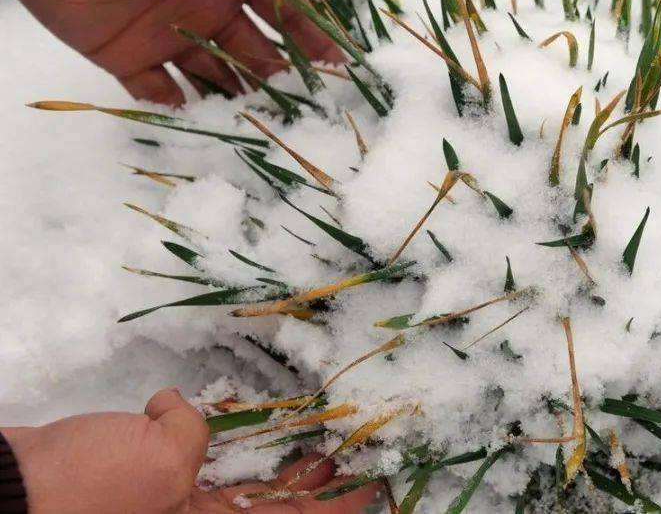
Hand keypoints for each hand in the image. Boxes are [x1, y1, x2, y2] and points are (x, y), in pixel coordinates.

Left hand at [0, 0, 345, 105]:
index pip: (284, 13)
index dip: (312, 39)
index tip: (341, 69)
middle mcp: (208, 4)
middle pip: (257, 52)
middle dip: (283, 79)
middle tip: (309, 109)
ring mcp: (170, 33)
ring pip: (217, 78)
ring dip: (240, 101)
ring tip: (267, 128)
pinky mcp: (128, 57)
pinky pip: (161, 93)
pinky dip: (181, 112)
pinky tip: (206, 127)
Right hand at [1, 388, 377, 512]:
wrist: (9, 490)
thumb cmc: (86, 489)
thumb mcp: (160, 462)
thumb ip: (195, 434)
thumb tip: (180, 412)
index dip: (342, 502)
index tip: (376, 477)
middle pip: (276, 503)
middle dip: (317, 476)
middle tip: (352, 443)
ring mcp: (174, 500)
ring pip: (242, 480)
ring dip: (276, 454)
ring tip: (312, 427)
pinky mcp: (147, 477)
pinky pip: (199, 456)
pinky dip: (213, 431)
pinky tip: (210, 406)